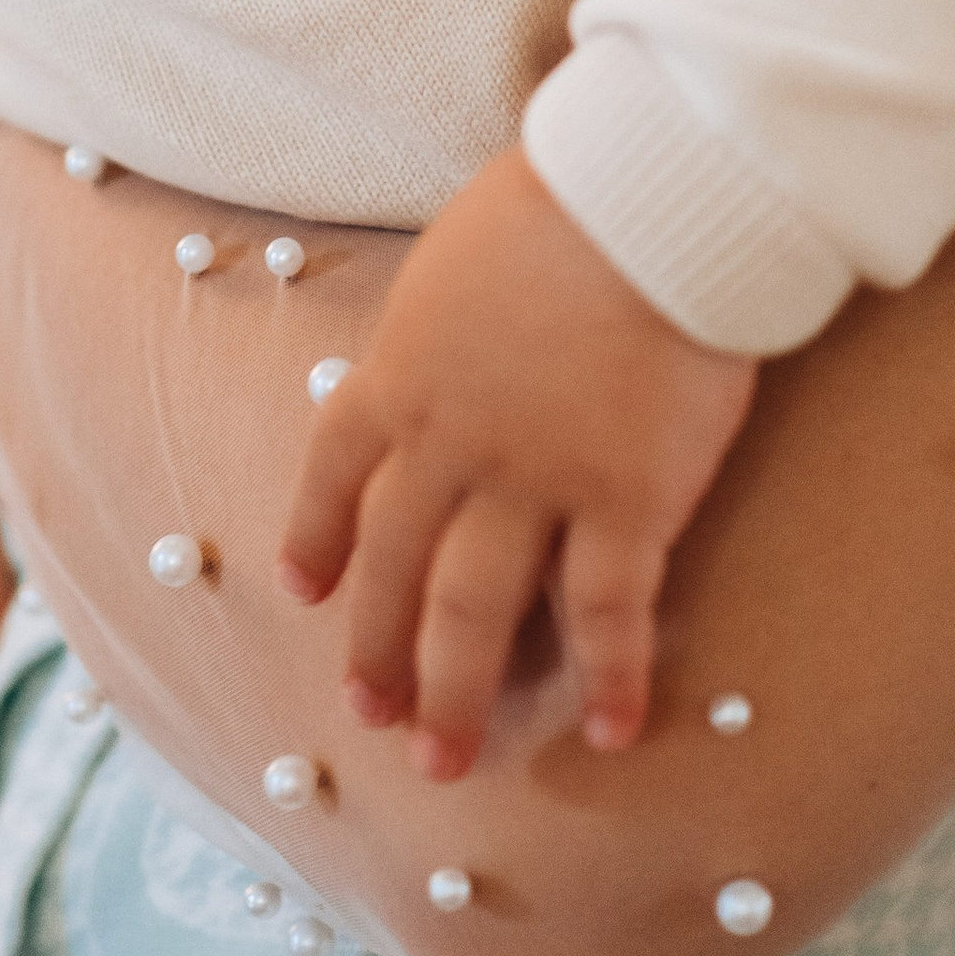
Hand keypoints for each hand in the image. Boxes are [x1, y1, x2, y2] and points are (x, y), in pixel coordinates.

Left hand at [276, 146, 756, 779]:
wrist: (647, 195)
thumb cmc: (565, 200)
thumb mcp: (459, 257)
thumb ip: (444, 322)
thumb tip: (449, 336)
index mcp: (401, 373)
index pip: (336, 470)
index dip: (318, 535)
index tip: (307, 590)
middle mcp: (449, 443)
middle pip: (397, 569)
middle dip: (379, 652)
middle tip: (373, 718)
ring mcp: (533, 480)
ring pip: (474, 612)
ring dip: (455, 693)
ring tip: (445, 760)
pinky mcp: (626, 500)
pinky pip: (608, 613)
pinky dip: (608, 678)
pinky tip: (611, 731)